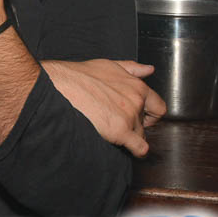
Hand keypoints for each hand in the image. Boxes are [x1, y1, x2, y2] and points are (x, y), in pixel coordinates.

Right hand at [42, 59, 166, 157]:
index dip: (149, 114)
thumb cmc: (79, 76)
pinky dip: (137, 151)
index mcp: (136, 86)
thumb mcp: (108, 66)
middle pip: (146, 123)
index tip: (141, 117)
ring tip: (111, 130)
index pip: (158, 106)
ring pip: (140, 135)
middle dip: (135, 124)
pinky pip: (139, 147)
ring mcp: (129, 116)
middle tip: (118, 123)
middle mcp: (136, 101)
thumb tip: (149, 70)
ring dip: (129, 136)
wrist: (59, 86)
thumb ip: (132, 68)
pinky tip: (129, 149)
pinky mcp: (120, 131)